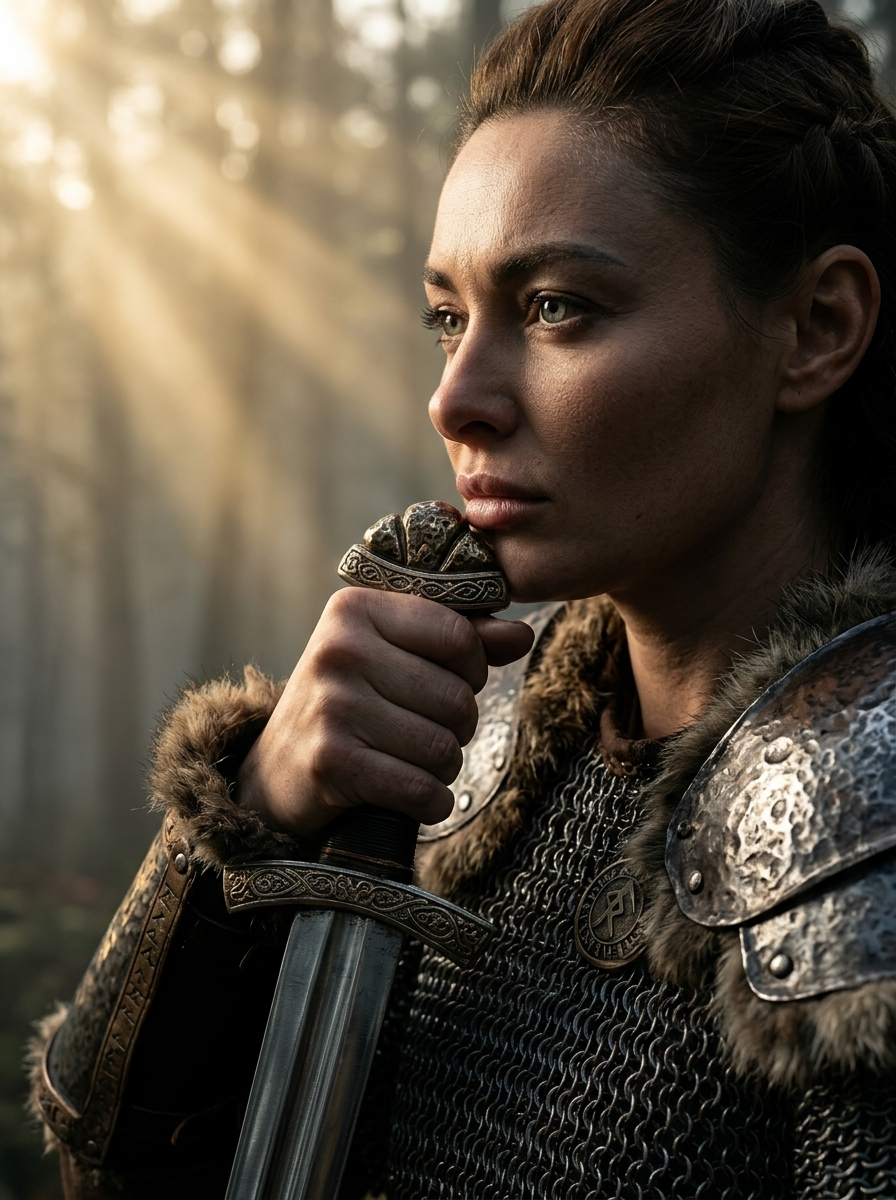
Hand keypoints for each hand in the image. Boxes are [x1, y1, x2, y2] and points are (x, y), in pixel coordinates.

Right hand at [236, 588, 533, 836]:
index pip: (459, 636)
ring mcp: (331, 705)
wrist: (276, 773)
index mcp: (355, 609)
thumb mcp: (393, 656)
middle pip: (457, 697)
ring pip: (443, 747)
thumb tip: (522, 635)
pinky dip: (430, 802)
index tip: (449, 683)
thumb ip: (460, 641)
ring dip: (444, 767)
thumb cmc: (349, 704)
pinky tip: (413, 796)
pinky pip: (420, 788)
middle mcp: (339, 649)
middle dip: (458, 726)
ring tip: (414, 761)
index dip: (473, 669)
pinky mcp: (330, 760)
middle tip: (425, 731)